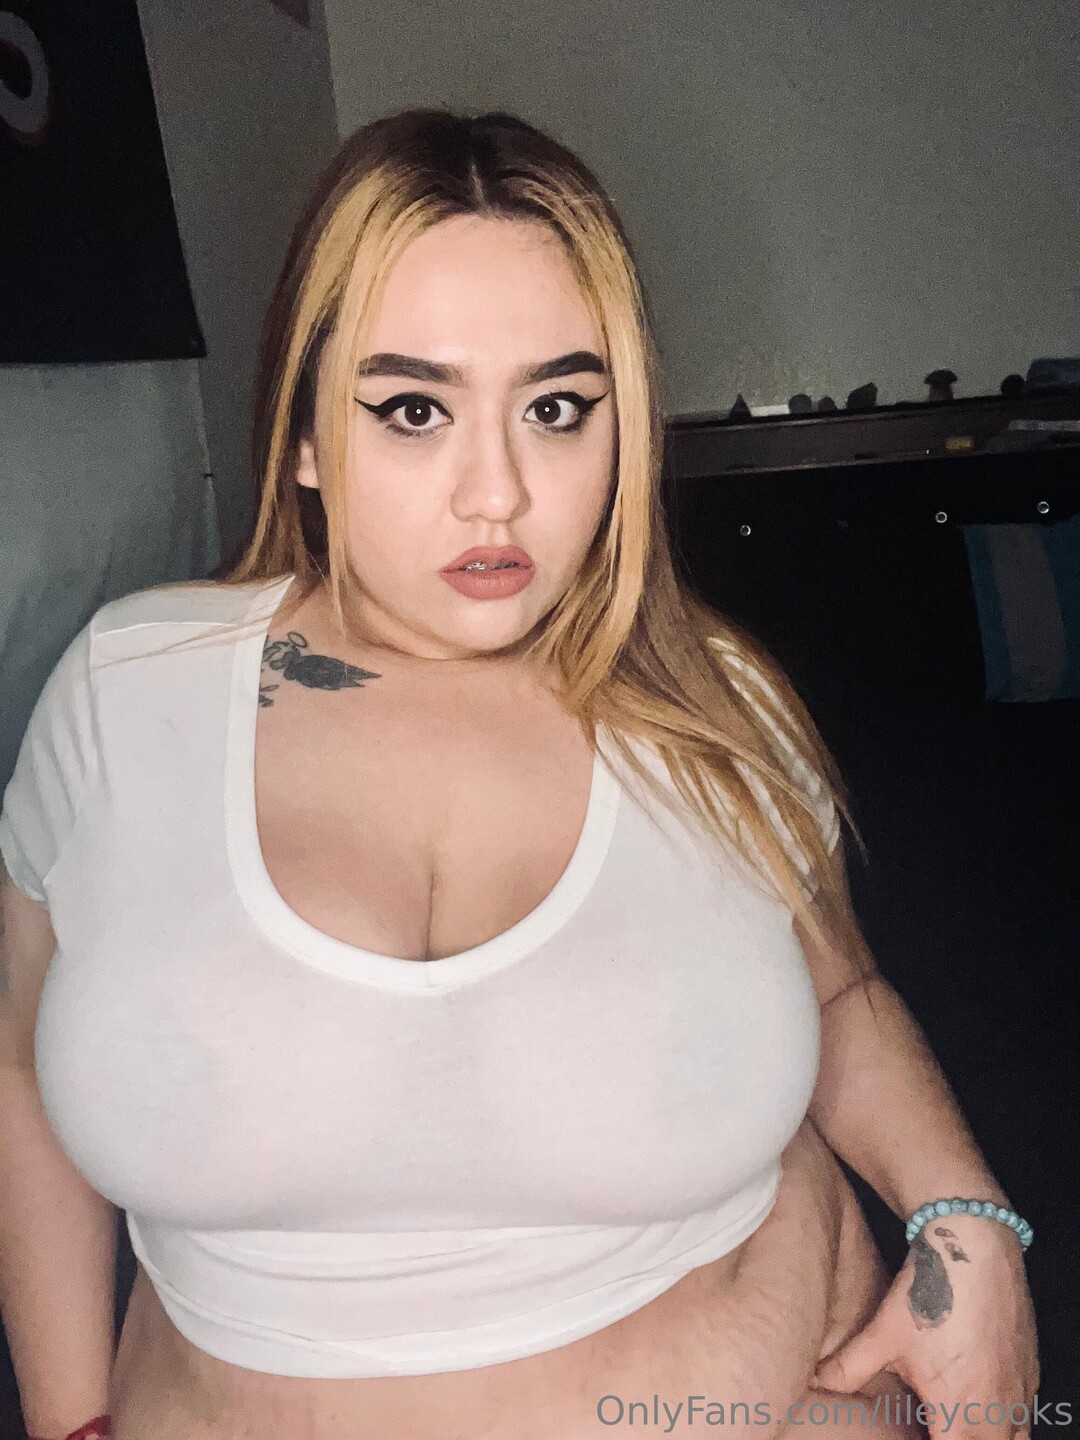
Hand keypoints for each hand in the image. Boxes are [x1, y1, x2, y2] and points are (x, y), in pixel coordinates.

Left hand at [812, 1216, 1038, 1439]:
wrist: (974, 1248)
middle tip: (929, 1420)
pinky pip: (1024, 1417)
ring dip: (981, 1434)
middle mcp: (997, 1412)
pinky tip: (975, 1395)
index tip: (915, 1431)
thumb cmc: (930, 1293)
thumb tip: (817, 1381)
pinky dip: (1002, 1418)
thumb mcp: (882, 1335)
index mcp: (958, 1413)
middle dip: (954, 1438)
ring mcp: (1019, 1394)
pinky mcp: (1030, 1374)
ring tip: (952, 1414)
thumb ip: (848, 1368)